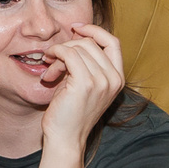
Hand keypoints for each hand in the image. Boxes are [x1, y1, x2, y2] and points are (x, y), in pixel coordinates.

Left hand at [40, 24, 127, 155]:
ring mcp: (102, 81)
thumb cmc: (70, 113)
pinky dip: (57, 54)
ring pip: (78, 47)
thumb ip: (86, 62)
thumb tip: (76, 35)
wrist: (65, 139)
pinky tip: (49, 65)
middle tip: (53, 59)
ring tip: (50, 69)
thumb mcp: (83, 83)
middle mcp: (114, 79)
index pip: (112, 42)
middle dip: (69, 46)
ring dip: (59, 53)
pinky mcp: (85, 83)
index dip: (94, 30)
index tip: (76, 28)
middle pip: (91, 43)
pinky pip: (69, 54)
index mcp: (118, 78)